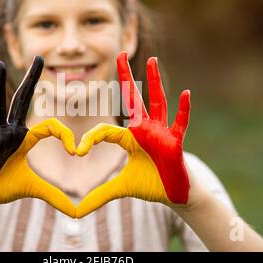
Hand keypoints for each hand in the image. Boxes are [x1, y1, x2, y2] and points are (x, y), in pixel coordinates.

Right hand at [0, 57, 75, 216]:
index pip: (49, 126)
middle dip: (31, 79)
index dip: (64, 135)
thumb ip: (55, 196)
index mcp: (24, 137)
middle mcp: (10, 131)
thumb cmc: (5, 187)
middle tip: (39, 57)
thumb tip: (77, 211)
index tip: (76, 151)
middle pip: (21, 100)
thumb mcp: (34, 189)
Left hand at [76, 52, 190, 217]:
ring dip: (154, 81)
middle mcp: (144, 130)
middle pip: (133, 99)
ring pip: (157, 102)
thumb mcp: (121, 188)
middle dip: (125, 77)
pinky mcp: (175, 142)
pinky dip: (183, 110)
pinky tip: (185, 93)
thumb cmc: (149, 185)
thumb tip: (78, 209)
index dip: (91, 138)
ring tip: (151, 59)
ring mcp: (161, 133)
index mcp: (129, 138)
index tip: (77, 151)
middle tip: (119, 54)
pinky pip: (180, 123)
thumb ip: (100, 195)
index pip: (106, 129)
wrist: (173, 194)